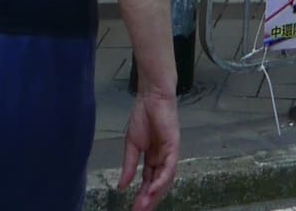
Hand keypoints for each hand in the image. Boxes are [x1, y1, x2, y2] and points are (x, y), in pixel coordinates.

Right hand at [118, 88, 179, 210]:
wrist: (150, 96)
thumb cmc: (142, 115)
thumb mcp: (131, 145)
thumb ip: (129, 166)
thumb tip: (121, 187)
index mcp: (153, 158)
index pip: (148, 182)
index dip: (142, 196)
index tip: (134, 209)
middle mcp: (163, 158)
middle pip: (157, 184)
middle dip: (148, 200)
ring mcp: (170, 153)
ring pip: (165, 179)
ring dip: (154, 194)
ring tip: (143, 206)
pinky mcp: (174, 145)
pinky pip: (169, 167)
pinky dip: (161, 179)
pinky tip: (153, 190)